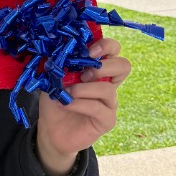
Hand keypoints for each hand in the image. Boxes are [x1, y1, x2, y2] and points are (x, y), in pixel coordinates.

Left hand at [36, 37, 130, 175]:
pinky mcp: (107, 120)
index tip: (87, 50)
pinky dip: (80, 104)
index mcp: (97, 68)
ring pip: (108, 89)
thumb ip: (61, 63)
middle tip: (83, 72)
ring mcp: (110, 102)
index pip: (113, 49)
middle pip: (124, 65)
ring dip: (84, 88)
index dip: (105, 46)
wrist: (51, 129)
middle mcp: (108, 83)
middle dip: (104, 65)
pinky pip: (99, 108)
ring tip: (67, 92)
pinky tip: (65, 104)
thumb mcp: (53, 76)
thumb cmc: (55, 99)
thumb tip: (62, 49)